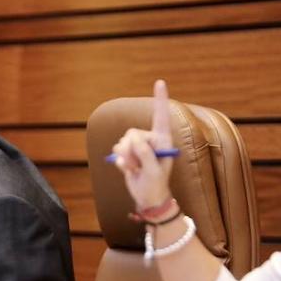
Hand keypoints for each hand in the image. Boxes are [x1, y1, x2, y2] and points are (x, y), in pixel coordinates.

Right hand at [112, 79, 176, 210]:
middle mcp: (150, 140)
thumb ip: (146, 155)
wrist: (148, 198)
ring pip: (123, 141)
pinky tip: (129, 169)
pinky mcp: (128, 152)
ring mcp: (138, 146)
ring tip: (136, 169)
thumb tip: (134, 140)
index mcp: (163, 140)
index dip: (160, 99)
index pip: (161, 116)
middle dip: (132, 150)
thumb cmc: (156, 185)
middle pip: (132, 133)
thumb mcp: (154, 171)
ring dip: (126, 157)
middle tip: (139, 166)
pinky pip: (117, 150)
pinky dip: (121, 161)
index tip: (160, 82)